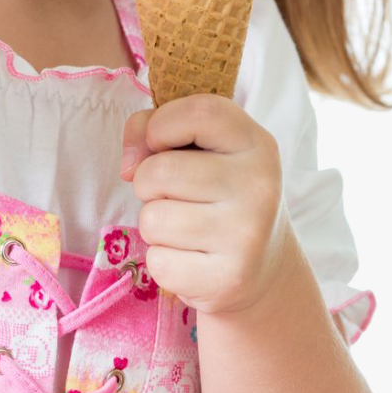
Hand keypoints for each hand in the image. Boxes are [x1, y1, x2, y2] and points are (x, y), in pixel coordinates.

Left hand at [121, 95, 292, 315]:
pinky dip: (163, 260)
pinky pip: (158, 262)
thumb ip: (156, 129)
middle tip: (173, 195)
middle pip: (160, 171)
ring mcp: (246, 235)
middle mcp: (258, 186)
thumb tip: (129, 164)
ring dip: (155, 224)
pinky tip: (192, 258)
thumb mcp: (202, 149)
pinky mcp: (227, 279)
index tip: (158, 142)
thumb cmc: (217, 195)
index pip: (199, 113)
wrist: (262, 268)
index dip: (161, 124)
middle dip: (147, 182)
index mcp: (255, 143)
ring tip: (185, 227)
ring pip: (153, 219)